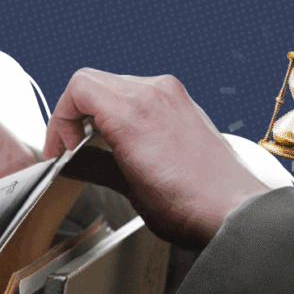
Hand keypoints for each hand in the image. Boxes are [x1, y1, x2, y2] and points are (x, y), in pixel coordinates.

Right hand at [44, 69, 268, 248]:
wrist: (233, 211)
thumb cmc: (190, 206)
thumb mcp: (128, 188)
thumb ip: (92, 166)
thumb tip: (70, 162)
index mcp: (133, 112)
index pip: (78, 88)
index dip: (60, 119)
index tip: (62, 146)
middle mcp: (153, 93)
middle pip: (94, 82)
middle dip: (75, 114)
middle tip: (71, 146)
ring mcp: (171, 95)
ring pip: (116, 84)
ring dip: (99, 110)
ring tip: (96, 143)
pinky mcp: (183, 103)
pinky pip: (141, 92)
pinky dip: (123, 110)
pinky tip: (124, 139)